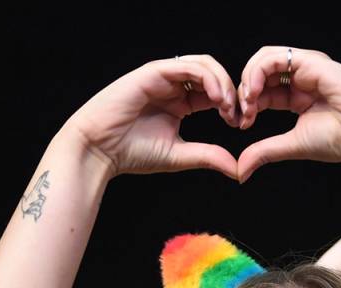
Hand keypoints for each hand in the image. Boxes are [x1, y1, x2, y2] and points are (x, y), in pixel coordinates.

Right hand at [62, 55, 239, 177]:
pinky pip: (187, 66)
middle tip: (239, 113)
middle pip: (213, 74)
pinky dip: (207, 78)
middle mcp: (172, 86)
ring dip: (222, 82)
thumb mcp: (180, 155)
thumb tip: (238, 170)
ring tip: (227, 105)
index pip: (214, 92)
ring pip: (203, 64)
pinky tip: (215, 98)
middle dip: (232, 90)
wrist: (100, 150)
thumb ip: (209, 156)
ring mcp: (162, 77)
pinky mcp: (153, 72)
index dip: (232, 104)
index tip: (240, 124)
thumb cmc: (132, 153)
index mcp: (179, 103)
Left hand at [235, 47, 340, 181]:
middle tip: (241, 115)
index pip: (262, 91)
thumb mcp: (293, 145)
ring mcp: (306, 67)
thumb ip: (265, 151)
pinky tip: (255, 93)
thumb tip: (240, 171)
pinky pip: (274, 57)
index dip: (246, 105)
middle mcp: (301, 78)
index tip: (241, 125)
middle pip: (259, 73)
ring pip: (263, 59)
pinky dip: (257, 72)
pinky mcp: (311, 61)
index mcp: (297, 95)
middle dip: (243, 92)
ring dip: (248, 80)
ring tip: (248, 103)